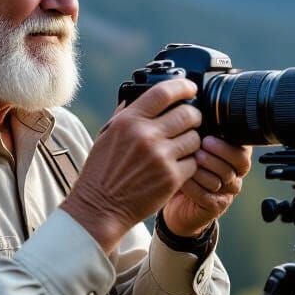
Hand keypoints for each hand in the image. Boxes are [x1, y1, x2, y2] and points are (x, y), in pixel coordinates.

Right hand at [61, 79, 202, 252]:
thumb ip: (126, 114)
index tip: (190, 88)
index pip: (163, 92)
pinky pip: (193, 162)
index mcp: (129, 121)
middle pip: (187, 114)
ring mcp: (160, 157)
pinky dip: (189, 164)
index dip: (182, 87)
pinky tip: (177, 166)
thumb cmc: (101, 171)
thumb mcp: (107, 135)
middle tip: (191, 121)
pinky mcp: (171, 178)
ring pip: (195, 138)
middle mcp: (146, 135)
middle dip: (194, 116)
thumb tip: (140, 95)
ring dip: (192, 141)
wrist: (99, 208)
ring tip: (181, 147)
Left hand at [161, 136, 252, 237]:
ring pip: (222, 179)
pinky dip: (193, 186)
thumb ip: (201, 135)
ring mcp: (226, 192)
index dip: (227, 145)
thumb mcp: (193, 146)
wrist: (175, 198)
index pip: (243, 150)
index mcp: (234, 157)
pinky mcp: (215, 206)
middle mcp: (234, 174)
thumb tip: (196, 118)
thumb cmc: (184, 167)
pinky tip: (182, 180)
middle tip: (199, 149)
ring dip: (203, 170)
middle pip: (237, 164)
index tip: (208, 137)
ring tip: (189, 162)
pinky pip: (207, 195)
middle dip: (217, 155)